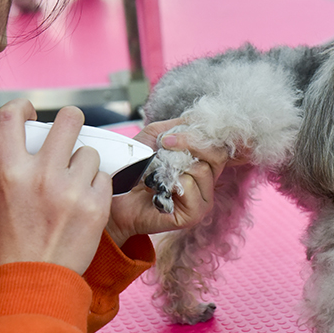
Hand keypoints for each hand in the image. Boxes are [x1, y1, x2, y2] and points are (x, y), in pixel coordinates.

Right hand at [0, 99, 112, 274]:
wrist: (35, 281)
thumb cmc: (12, 240)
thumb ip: (7, 167)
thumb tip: (18, 138)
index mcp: (10, 173)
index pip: (11, 118)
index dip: (21, 107)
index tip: (29, 111)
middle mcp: (41, 176)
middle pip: (69, 119)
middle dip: (70, 121)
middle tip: (69, 129)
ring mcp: (72, 191)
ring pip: (89, 152)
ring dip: (83, 163)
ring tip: (73, 183)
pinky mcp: (97, 205)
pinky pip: (103, 177)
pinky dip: (96, 186)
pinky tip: (84, 201)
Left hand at [105, 119, 228, 247]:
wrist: (115, 196)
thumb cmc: (133, 169)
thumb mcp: (154, 137)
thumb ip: (177, 126)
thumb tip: (197, 118)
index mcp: (202, 164)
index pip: (218, 145)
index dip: (200, 135)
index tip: (171, 136)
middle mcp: (206, 182)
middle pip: (217, 156)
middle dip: (190, 144)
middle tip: (165, 145)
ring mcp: (202, 200)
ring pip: (203, 171)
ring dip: (176, 166)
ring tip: (157, 174)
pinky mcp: (194, 215)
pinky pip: (191, 188)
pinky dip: (174, 183)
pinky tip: (158, 189)